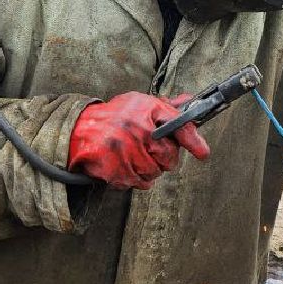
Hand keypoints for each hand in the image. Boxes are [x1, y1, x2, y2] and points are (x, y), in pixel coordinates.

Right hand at [67, 92, 209, 189]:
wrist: (79, 131)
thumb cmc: (115, 116)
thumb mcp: (140, 103)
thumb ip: (167, 107)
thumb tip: (190, 100)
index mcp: (144, 113)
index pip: (177, 126)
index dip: (194, 141)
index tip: (203, 153)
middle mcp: (136, 132)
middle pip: (169, 158)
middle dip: (164, 157)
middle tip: (150, 149)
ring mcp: (125, 154)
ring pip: (154, 173)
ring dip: (149, 169)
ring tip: (134, 155)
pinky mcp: (116, 173)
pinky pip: (139, 183)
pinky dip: (135, 178)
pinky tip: (125, 165)